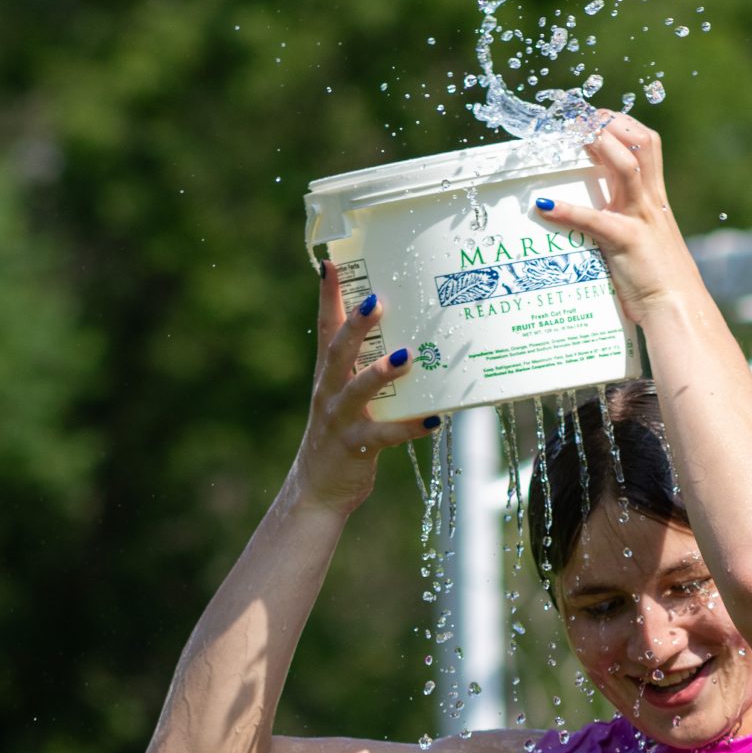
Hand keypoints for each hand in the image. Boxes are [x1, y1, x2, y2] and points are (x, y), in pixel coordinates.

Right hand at [290, 263, 440, 515]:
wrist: (317, 489)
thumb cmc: (339, 436)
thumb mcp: (343, 397)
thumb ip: (362, 370)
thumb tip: (402, 339)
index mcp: (326, 375)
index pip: (325, 328)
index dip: (327, 296)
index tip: (330, 263)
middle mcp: (328, 392)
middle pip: (339, 350)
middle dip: (357, 324)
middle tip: (377, 300)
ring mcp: (339, 419)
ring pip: (358, 390)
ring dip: (382, 373)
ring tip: (407, 357)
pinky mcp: (356, 447)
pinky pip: (385, 435)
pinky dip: (410, 428)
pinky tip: (434, 421)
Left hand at [533, 113, 702, 324]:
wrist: (679, 309)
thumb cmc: (660, 283)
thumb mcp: (646, 244)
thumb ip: (626, 227)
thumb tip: (598, 224)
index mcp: (654, 199)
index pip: (646, 144)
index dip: (621, 124)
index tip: (595, 118)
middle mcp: (649, 202)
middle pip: (641, 142)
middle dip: (611, 122)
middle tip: (580, 119)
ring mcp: (640, 220)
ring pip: (627, 166)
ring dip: (598, 144)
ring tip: (570, 137)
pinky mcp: (626, 243)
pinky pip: (595, 220)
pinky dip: (568, 210)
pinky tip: (544, 206)